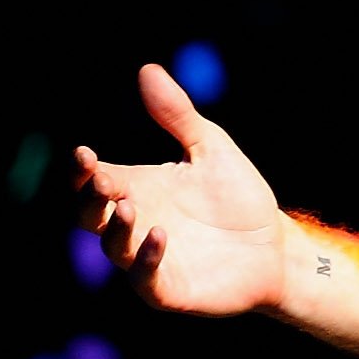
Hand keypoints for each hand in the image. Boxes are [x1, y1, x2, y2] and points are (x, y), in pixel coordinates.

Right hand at [72, 64, 290, 315]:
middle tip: (101, 181)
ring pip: (115, 247)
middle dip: (90, 199)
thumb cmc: (238, 197)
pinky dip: (148, 259)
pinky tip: (160, 236)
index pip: (93, 180)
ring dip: (116, 229)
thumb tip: (147, 69)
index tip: (83, 154)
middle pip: (91, 215)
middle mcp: (134, 225)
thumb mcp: (211, 148)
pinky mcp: (168, 288)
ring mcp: (147, 258)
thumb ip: (178, 116)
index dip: (81, 170)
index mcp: (135, 190)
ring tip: (128, 207)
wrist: (276, 246)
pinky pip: (146, 278)